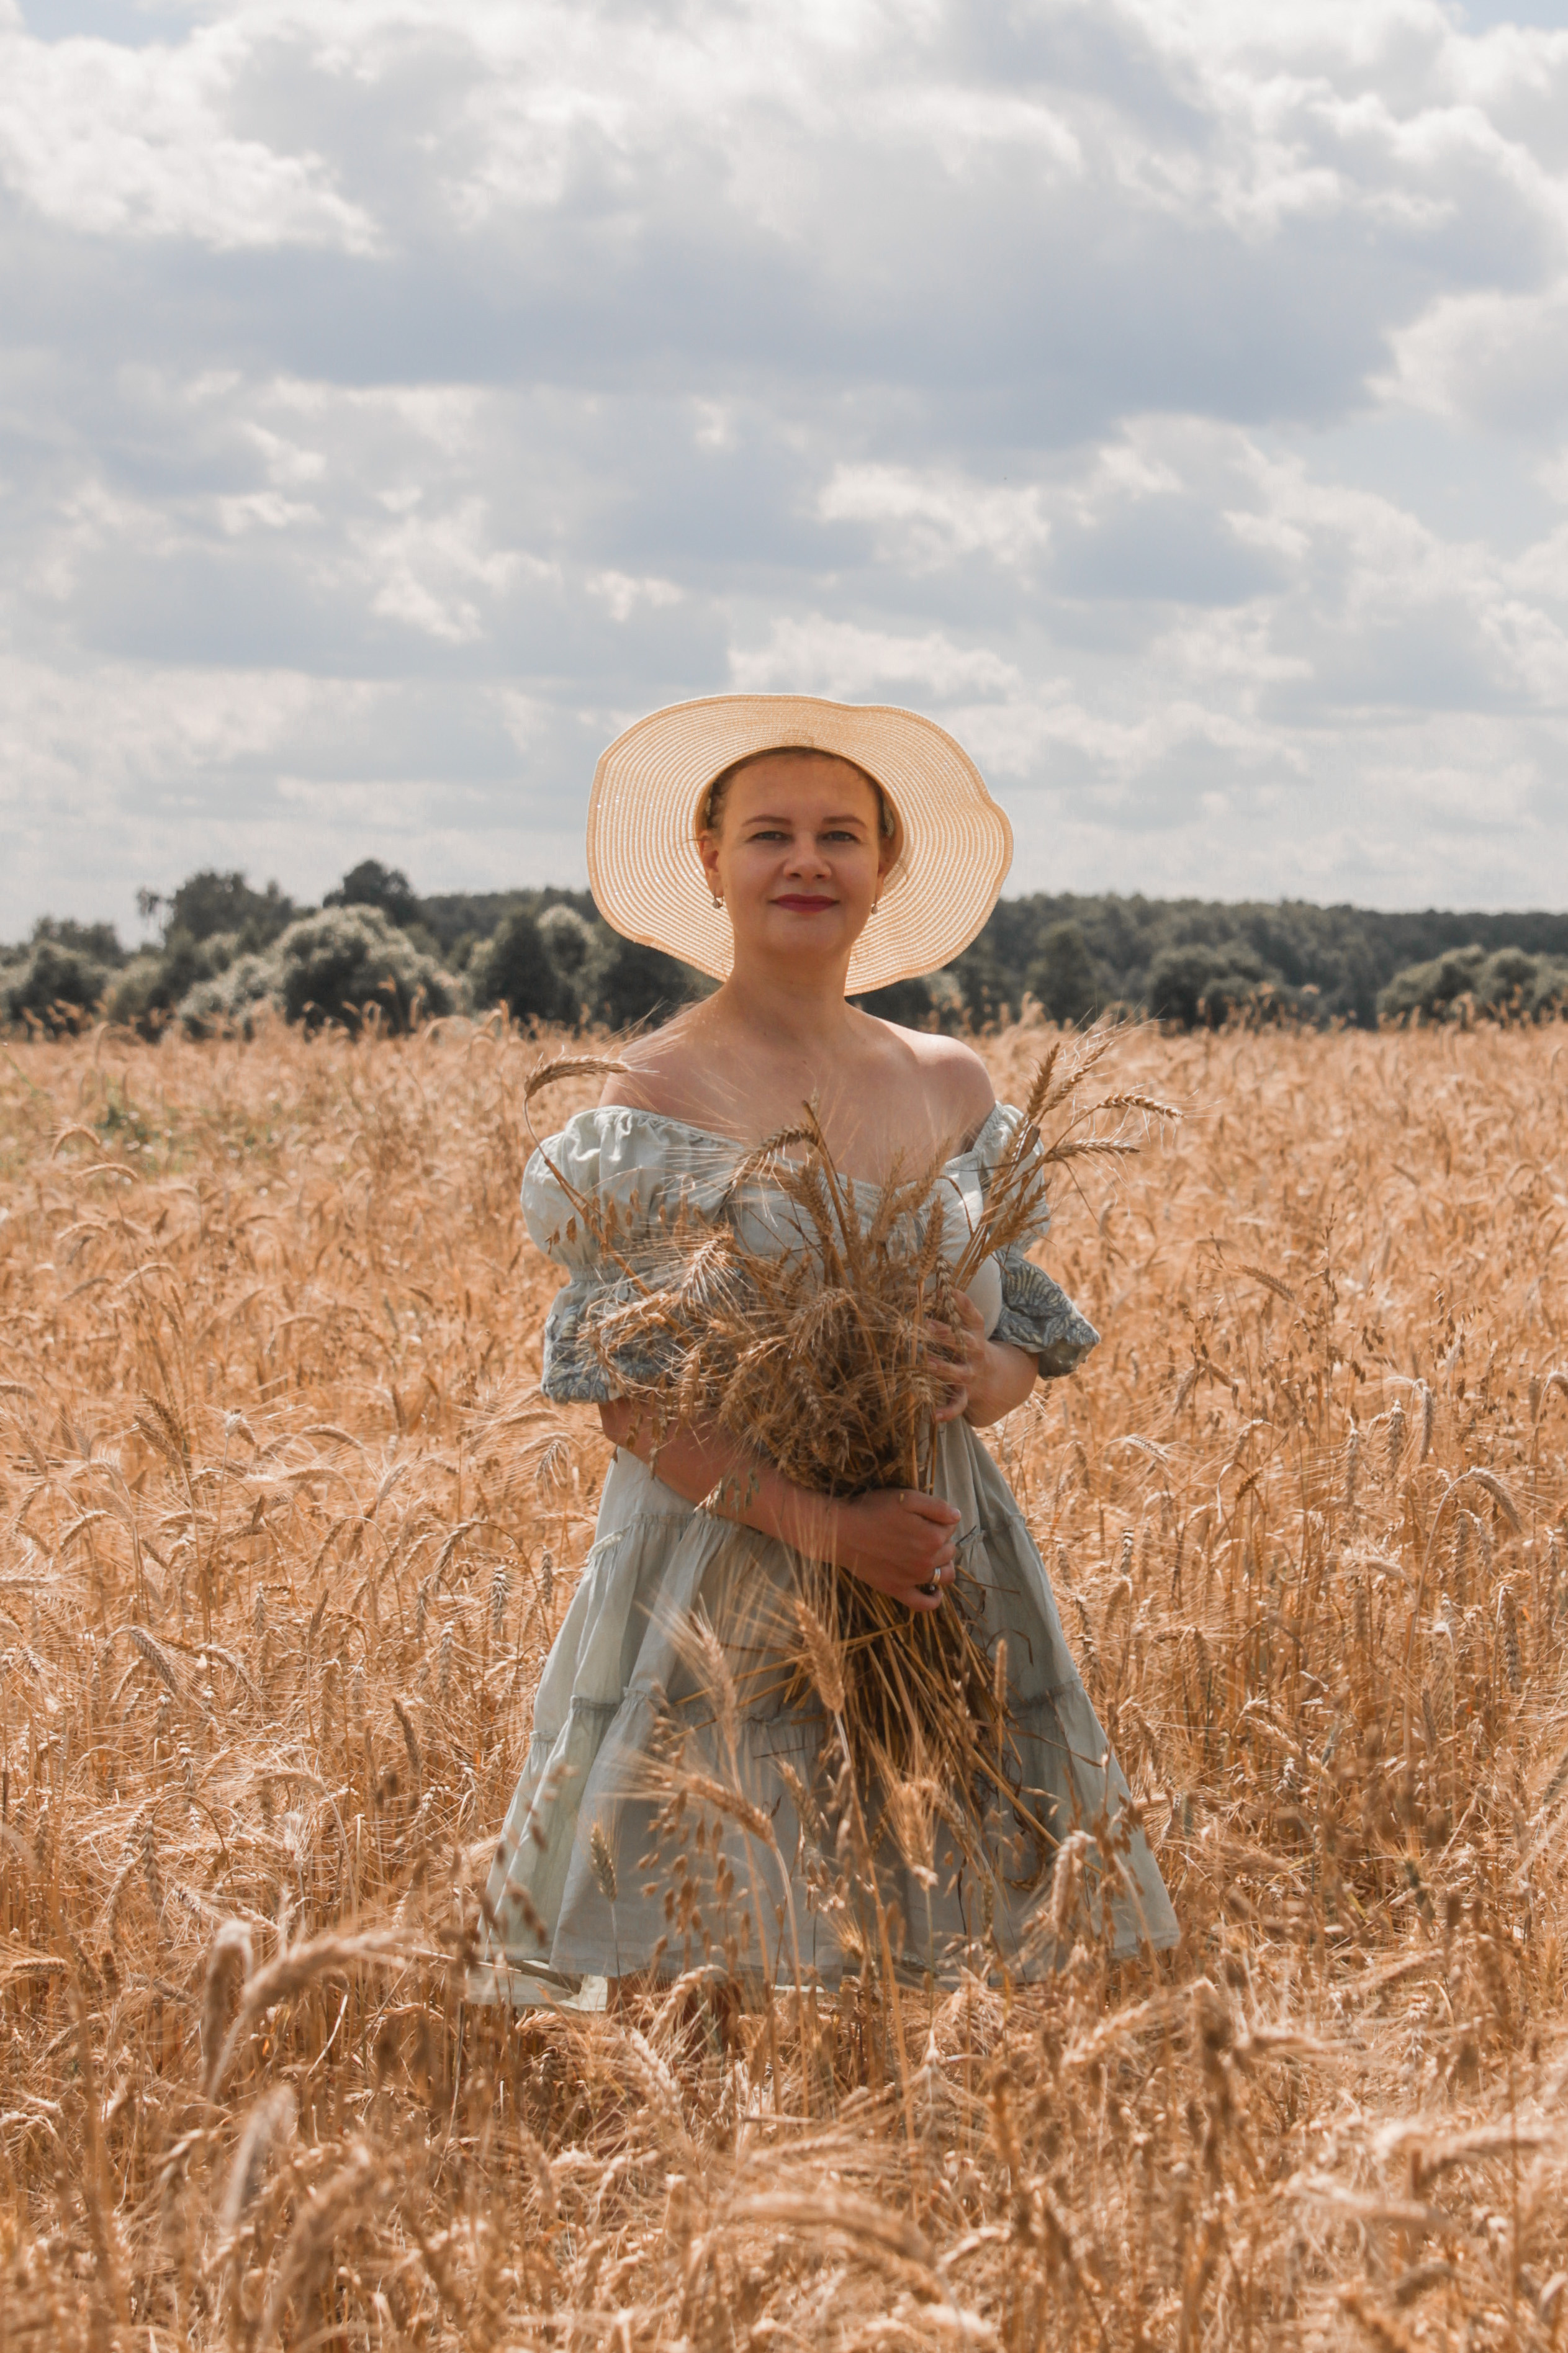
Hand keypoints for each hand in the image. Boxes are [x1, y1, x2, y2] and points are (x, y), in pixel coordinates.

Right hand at [828, 1487, 961, 1614]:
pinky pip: (924, 1603)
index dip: (940, 1519)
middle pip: (949, 1550)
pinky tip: (934, 1591)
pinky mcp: (898, 1590)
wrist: (842, 1532)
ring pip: (944, 1575)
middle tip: (920, 1530)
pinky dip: (934, 1599)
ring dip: (943, 1565)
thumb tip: (957, 1517)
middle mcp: (928, 1561)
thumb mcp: (907, 1498)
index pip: (950, 1527)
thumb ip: (937, 1507)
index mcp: (933, 1537)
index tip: (924, 1515)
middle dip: (941, 1540)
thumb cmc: (873, 1510)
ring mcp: (914, 1579)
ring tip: (930, 1556)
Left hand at [928, 1288, 989, 1424]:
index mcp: (975, 1335)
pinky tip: (932, 1416)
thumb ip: (956, 1311)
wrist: (998, 1382)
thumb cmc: (972, 1349)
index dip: (962, 1304)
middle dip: (945, 1334)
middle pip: (964, 1343)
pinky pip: (958, 1405)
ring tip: (925, 1362)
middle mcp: (975, 1354)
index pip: (973, 1317)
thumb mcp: (970, 1329)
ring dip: (942, 1368)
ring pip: (958, 1373)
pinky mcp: (966, 1396)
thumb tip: (936, 1288)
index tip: (949, 1291)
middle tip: (926, 1324)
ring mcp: (971, 1376)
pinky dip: (947, 1412)